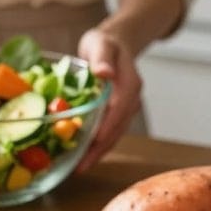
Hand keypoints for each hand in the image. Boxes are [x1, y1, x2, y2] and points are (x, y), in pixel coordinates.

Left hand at [75, 28, 142, 171]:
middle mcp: (131, 100)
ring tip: (79, 167)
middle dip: (100, 148)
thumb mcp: (101, 43)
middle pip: (117, 128)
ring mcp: (125, 109)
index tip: (96, 140)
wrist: (113, 45)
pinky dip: (96, 146)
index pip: (121, 108)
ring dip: (98, 152)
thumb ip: (103, 57)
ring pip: (114, 135)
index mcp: (130, 84)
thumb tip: (104, 73)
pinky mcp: (116, 114)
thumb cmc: (104, 43)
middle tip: (81, 165)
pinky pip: (108, 133)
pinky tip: (82, 157)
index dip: (109, 126)